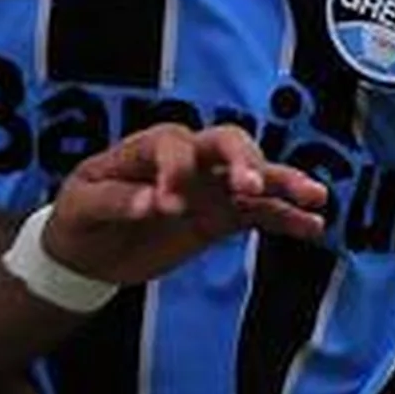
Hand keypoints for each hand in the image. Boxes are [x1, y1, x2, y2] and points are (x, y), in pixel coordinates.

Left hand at [40, 123, 329, 284]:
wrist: (87, 251)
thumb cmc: (80, 217)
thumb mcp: (83, 207)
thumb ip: (117, 202)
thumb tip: (154, 204)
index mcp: (148, 148)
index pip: (173, 145)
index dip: (175, 171)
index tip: (168, 206)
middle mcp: (186, 158)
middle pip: (227, 143)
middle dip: (243, 160)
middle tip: (251, 186)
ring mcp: (208, 186)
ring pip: (254, 175)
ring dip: (283, 183)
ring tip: (314, 197)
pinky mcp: (221, 215)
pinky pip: (261, 212)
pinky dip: (286, 218)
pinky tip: (314, 226)